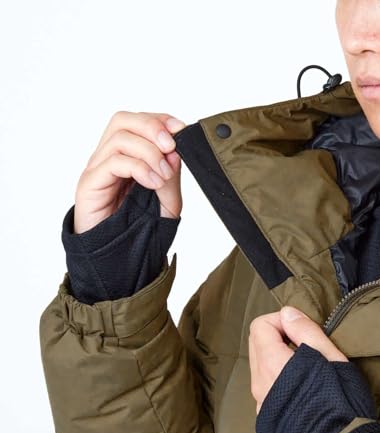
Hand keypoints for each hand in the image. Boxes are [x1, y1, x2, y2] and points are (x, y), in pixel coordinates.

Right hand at [73, 111, 186, 233]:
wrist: (118, 257)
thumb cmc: (138, 229)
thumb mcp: (167, 201)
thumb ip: (172, 176)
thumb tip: (175, 151)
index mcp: (127, 156)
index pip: (138, 121)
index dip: (160, 119)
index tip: (181, 129)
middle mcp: (109, 157)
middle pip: (123, 120)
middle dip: (152, 127)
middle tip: (171, 146)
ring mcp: (97, 169)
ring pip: (119, 138)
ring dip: (149, 151)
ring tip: (163, 174)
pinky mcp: (90, 183)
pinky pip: (113, 162)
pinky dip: (139, 168)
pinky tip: (153, 183)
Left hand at [249, 305, 377, 432]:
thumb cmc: (340, 402)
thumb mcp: (331, 358)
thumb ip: (305, 332)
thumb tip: (286, 312)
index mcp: (273, 364)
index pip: (260, 326)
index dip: (281, 320)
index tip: (302, 329)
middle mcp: (259, 382)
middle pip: (256, 343)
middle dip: (278, 335)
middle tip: (304, 343)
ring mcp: (260, 401)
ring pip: (260, 364)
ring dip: (277, 355)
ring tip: (305, 365)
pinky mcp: (266, 416)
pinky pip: (264, 384)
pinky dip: (277, 376)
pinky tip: (300, 386)